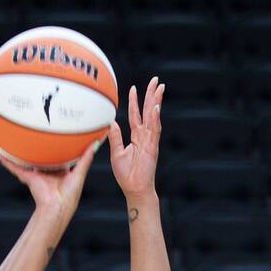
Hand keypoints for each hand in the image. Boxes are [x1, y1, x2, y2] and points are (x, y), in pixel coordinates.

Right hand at [0, 145, 94, 237]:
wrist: (56, 206)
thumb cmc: (69, 195)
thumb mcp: (79, 174)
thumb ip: (86, 159)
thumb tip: (95, 144)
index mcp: (62, 173)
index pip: (61, 158)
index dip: (61, 148)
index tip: (61, 137)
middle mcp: (49, 173)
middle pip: (44, 158)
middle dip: (41, 148)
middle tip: (38, 133)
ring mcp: (37, 175)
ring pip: (29, 161)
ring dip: (22, 153)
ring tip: (16, 140)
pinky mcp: (28, 178)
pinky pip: (16, 168)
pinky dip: (8, 162)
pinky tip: (0, 154)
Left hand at [107, 78, 164, 205]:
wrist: (135, 189)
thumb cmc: (126, 175)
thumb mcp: (116, 153)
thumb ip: (115, 137)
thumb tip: (111, 122)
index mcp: (136, 137)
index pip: (135, 115)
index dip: (135, 101)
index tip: (134, 88)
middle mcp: (145, 136)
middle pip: (149, 111)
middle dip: (151, 95)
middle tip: (155, 80)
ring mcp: (150, 140)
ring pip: (154, 117)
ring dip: (156, 102)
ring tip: (159, 87)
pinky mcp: (153, 146)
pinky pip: (155, 129)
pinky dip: (155, 118)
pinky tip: (156, 106)